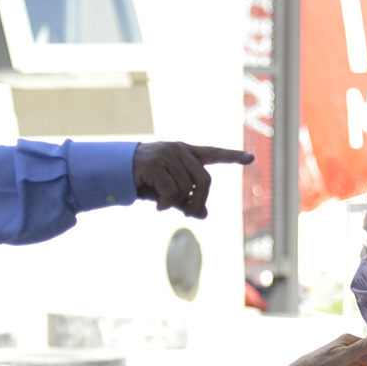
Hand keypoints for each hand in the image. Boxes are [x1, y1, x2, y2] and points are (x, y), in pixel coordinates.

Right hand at [132, 142, 253, 218]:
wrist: (116, 172)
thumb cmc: (144, 181)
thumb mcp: (168, 192)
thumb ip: (186, 201)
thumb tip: (204, 215)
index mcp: (185, 153)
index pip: (213, 153)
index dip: (232, 157)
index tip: (251, 158)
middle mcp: (179, 150)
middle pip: (205, 180)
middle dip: (200, 201)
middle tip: (190, 214)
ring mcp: (167, 155)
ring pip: (187, 189)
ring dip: (178, 204)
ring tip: (163, 206)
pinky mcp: (155, 164)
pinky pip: (171, 192)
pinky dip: (167, 205)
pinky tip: (157, 207)